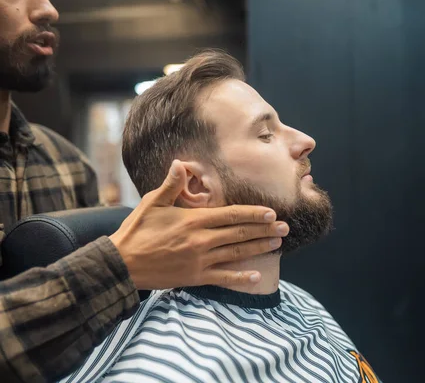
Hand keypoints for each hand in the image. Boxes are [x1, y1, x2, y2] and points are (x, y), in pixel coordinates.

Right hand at [109, 160, 288, 289]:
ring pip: (236, 253)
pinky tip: (257, 276)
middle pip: (239, 233)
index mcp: (194, 220)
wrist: (122, 264)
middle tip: (284, 227)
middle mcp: (202, 240)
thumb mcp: (152, 203)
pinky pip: (224, 278)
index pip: (231, 214)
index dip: (253, 213)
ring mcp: (200, 260)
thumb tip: (180, 163)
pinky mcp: (196, 277)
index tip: (270, 212)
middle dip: (264, 230)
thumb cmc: (137, 231)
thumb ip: (171, 185)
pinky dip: (241, 278)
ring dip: (259, 248)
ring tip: (278, 244)